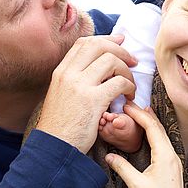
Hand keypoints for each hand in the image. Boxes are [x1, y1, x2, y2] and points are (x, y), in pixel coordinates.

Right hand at [36, 35, 136, 152]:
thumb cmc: (61, 126)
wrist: (54, 148)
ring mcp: (80, 85)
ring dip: (127, 71)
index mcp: (61, 72)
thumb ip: (75, 80)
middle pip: (98, 46)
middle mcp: (68, 74)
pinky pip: (119, 82)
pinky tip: (129, 97)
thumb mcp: (62, 96)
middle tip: (133, 60)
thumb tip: (97, 68)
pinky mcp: (93, 100)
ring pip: (111, 61)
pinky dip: (129, 87)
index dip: (105, 39)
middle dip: (120, 50)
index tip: (119, 42)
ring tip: (130, 86)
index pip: (84, 43)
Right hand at [105, 103, 185, 187]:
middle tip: (131, 104)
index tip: (127, 105)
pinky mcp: (173, 169)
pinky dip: (155, 135)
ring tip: (140, 113)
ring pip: (162, 136)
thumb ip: (122, 167)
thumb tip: (108, 155)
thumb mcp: (136, 184)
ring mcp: (174, 162)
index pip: (152, 128)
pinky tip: (150, 134)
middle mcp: (173, 156)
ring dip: (151, 124)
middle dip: (145, 115)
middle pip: (158, 129)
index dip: (139, 115)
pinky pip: (164, 145)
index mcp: (165, 156)